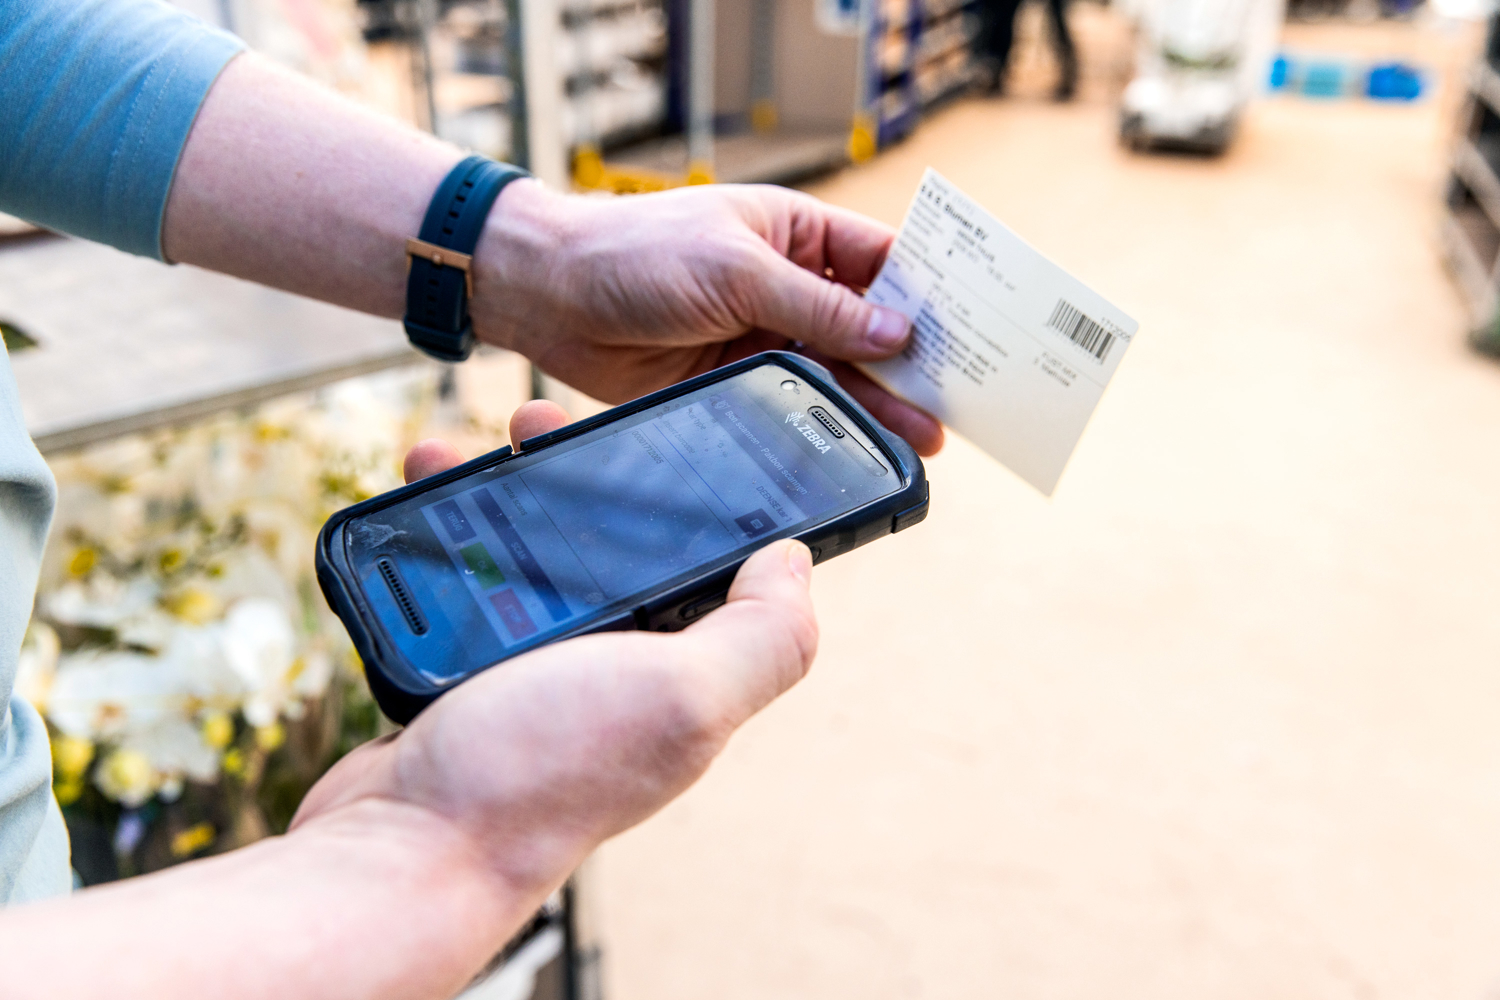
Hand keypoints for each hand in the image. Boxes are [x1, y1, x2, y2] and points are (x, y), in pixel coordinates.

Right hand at [291, 403, 818, 898]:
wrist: (401, 847)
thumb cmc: (538, 777)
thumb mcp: (682, 698)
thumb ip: (759, 637)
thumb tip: (796, 561)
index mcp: (677, 669)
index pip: (708, 563)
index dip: (693, 492)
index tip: (660, 429)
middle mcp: (613, 669)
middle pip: (610, 545)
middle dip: (580, 475)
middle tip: (537, 425)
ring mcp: (535, 670)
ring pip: (528, 552)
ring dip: (500, 492)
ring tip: (463, 451)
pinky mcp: (467, 671)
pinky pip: (464, 583)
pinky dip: (444, 535)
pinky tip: (424, 498)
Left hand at [473, 182, 944, 455]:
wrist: (552, 296)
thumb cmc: (638, 253)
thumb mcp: (738, 271)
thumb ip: (820, 307)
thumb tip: (897, 332)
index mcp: (797, 232)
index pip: (881, 260)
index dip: (927, 294)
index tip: (972, 332)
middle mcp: (789, 283)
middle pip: (868, 324)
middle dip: (912, 360)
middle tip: (959, 400)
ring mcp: (764, 333)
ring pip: (838, 371)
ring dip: (879, 401)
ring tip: (926, 437)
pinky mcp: (737, 380)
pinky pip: (796, 402)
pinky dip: (829, 422)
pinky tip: (863, 441)